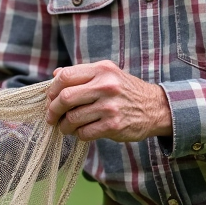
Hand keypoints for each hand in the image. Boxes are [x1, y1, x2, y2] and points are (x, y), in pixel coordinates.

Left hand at [46, 61, 171, 141]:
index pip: (65, 76)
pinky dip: (78, 134)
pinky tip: (81, 132)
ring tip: (66, 127)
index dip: (52, 89)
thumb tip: (55, 74)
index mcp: (102, 70)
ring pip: (73, 118)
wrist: (155, 107)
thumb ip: (82, 73)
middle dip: (53, 109)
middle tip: (51, 116)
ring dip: (64, 126)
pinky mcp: (113, 126)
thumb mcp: (108, 73)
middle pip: (65, 98)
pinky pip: (84, 133)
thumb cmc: (126, 90)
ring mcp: (110, 107)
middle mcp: (106, 86)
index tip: (50, 98)